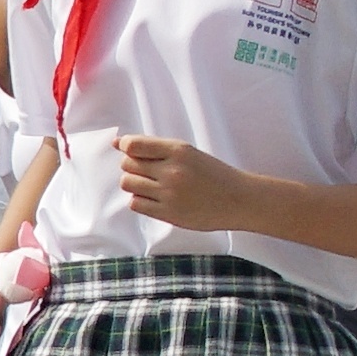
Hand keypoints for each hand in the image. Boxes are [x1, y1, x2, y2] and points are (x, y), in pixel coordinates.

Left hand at [107, 135, 259, 234]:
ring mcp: (169, 193)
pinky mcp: (168, 213)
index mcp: (179, 150)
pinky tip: (157, 199)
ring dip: (136, 183)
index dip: (127, 147)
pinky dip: (141, 200)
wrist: (239, 200)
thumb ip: (154, 147)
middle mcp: (172, 171)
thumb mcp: (188, 153)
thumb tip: (117, 142)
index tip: (133, 151)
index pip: (133, 145)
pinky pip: (135, 203)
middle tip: (152, 171)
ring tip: (154, 185)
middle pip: (127, 164)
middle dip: (134, 166)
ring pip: (128, 183)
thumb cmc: (213, 174)